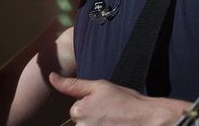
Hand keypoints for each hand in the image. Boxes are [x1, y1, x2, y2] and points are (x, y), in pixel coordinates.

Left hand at [49, 73, 185, 125]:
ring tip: (113, 122)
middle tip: (111, 113)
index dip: (90, 105)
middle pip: (81, 122)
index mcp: (78, 111)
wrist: (147, 119)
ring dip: (98, 124)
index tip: (105, 105)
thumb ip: (72, 84)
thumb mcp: (99, 86)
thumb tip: (51, 76)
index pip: (76, 109)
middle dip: (93, 118)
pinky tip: (113, 125)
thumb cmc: (125, 101)